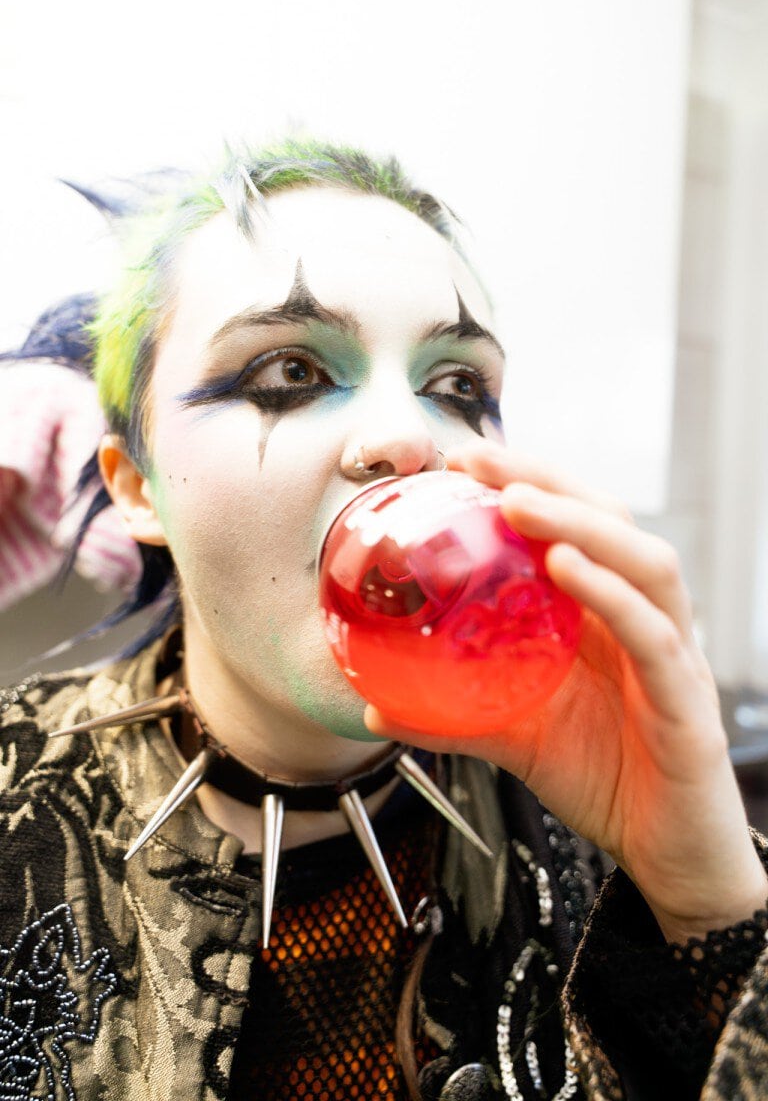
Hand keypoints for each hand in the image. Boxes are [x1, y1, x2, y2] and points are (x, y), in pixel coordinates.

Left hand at [365, 440, 767, 942]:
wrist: (668, 856)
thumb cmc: (603, 780)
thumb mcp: (514, 739)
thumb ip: (451, 717)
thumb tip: (374, 707)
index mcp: (604, 618)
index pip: (572, 528)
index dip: (525, 485)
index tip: (461, 464)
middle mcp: (643, 620)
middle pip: (610, 522)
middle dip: (546, 479)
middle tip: (479, 460)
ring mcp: (673, 654)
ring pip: (644, 562)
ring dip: (579, 522)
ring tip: (517, 500)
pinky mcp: (688, 701)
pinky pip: (653, 635)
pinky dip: (611, 594)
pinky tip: (566, 568)